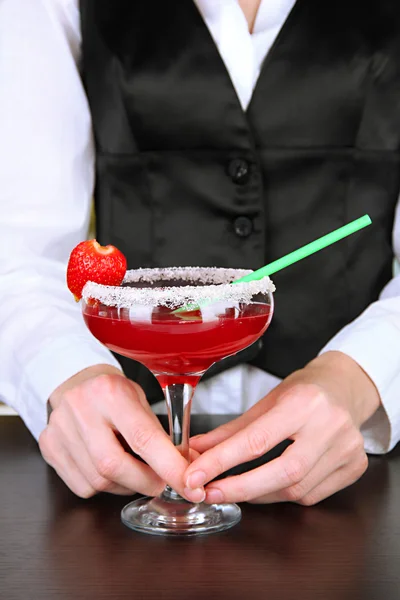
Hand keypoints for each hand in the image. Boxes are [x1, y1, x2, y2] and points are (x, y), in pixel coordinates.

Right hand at [39, 365, 190, 498]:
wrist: (75, 382)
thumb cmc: (113, 392)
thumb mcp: (140, 400)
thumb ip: (159, 433)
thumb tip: (184, 468)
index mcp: (110, 392)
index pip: (143, 437)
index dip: (169, 467)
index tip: (189, 486)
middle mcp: (81, 409)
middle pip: (114, 465)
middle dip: (145, 482)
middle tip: (163, 483)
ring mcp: (59, 429)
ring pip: (98, 480)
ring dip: (125, 485)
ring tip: (135, 471)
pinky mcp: (48, 447)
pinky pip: (82, 486)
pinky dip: (104, 485)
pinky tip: (109, 468)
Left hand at [184, 352, 380, 505]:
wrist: (344, 387)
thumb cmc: (303, 391)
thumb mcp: (266, 401)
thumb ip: (232, 430)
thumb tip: (197, 451)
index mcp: (304, 402)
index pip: (257, 440)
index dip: (221, 462)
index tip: (195, 476)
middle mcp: (330, 426)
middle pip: (283, 472)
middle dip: (240, 488)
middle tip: (209, 493)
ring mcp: (347, 449)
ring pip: (297, 489)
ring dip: (259, 494)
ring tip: (237, 488)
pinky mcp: (356, 467)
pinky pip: (312, 495)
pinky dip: (284, 494)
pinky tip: (271, 485)